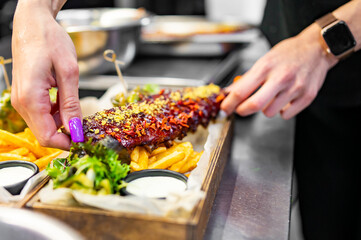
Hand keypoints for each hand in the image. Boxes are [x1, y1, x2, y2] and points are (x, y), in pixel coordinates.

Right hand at [11, 1, 80, 149]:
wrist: (33, 24)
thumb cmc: (49, 41)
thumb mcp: (69, 72)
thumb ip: (71, 103)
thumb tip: (75, 129)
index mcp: (31, 98)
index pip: (47, 136)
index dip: (67, 143)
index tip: (85, 139)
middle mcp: (22, 102)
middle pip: (44, 134)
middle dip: (66, 134)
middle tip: (86, 127)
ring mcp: (21, 99)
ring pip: (43, 125)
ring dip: (62, 124)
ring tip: (78, 111)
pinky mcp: (26, 95)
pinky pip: (41, 114)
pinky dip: (56, 114)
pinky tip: (67, 103)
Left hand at [221, 24, 337, 119]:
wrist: (317, 48)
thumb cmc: (289, 53)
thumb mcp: (264, 61)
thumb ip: (247, 78)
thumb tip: (229, 92)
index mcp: (266, 67)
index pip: (241, 91)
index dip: (229, 104)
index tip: (224, 109)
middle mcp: (281, 78)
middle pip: (254, 105)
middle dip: (242, 111)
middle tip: (240, 109)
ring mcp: (295, 88)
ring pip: (269, 113)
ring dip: (265, 108)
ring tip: (270, 96)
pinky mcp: (307, 96)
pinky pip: (286, 114)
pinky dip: (282, 110)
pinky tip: (283, 99)